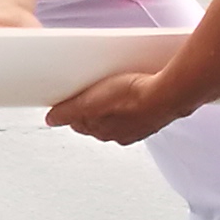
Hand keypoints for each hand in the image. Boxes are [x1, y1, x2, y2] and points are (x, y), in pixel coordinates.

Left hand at [48, 69, 185, 145]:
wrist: (168, 94)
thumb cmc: (133, 98)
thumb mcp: (89, 104)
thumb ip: (68, 113)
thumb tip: (51, 120)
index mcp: (104, 132)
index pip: (81, 124)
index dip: (74, 110)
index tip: (71, 100)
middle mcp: (121, 134)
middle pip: (99, 120)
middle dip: (93, 108)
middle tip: (91, 91)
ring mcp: (139, 126)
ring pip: (118, 115)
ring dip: (113, 104)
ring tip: (113, 86)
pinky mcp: (154, 115)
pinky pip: (138, 109)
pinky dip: (133, 102)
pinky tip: (135, 88)